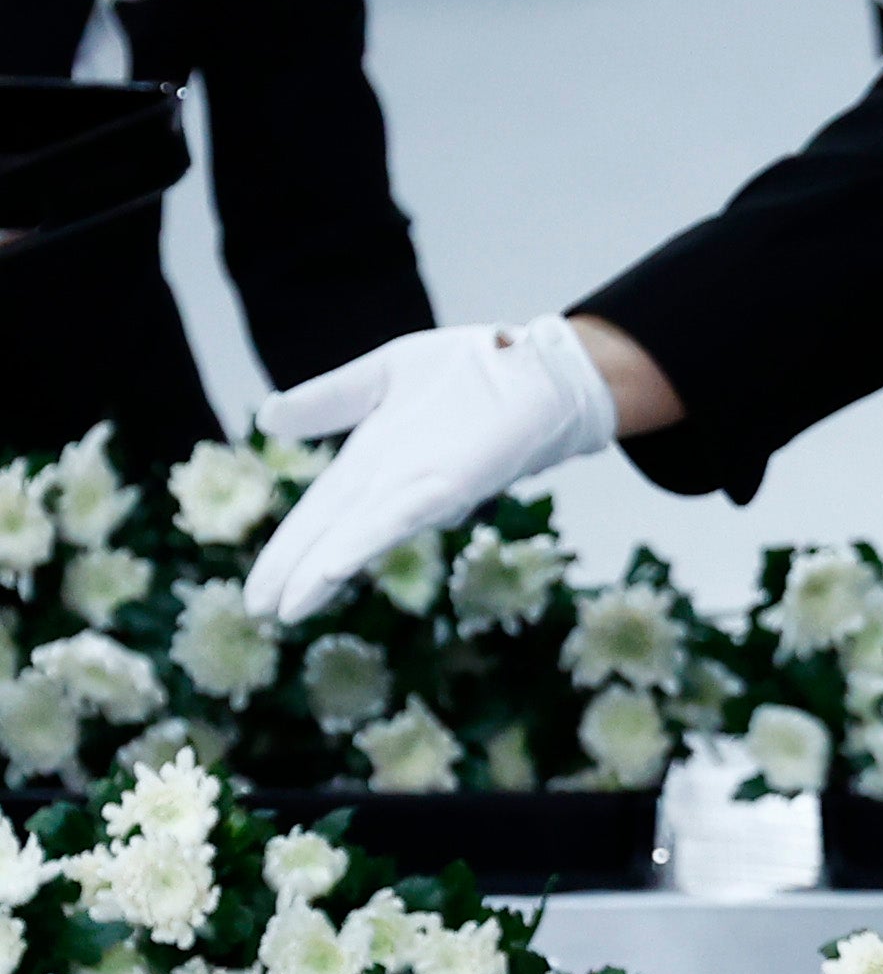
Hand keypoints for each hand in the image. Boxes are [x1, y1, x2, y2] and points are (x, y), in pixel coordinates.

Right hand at [242, 317, 629, 621]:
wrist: (538, 360)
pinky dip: (367, 540)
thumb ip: (330, 398)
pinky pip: (404, 515)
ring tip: (286, 608)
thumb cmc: (471, 371)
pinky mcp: (456, 482)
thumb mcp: (384, 376)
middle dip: (292, 571)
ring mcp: (422, 485)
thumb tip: (267, 417)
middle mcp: (393, 482)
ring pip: (359, 533)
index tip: (254, 592)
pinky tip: (333, 567)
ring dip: (322, 571)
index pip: (316, 512)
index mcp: (370, 460)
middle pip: (330, 531)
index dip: (285, 550)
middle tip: (256, 613)